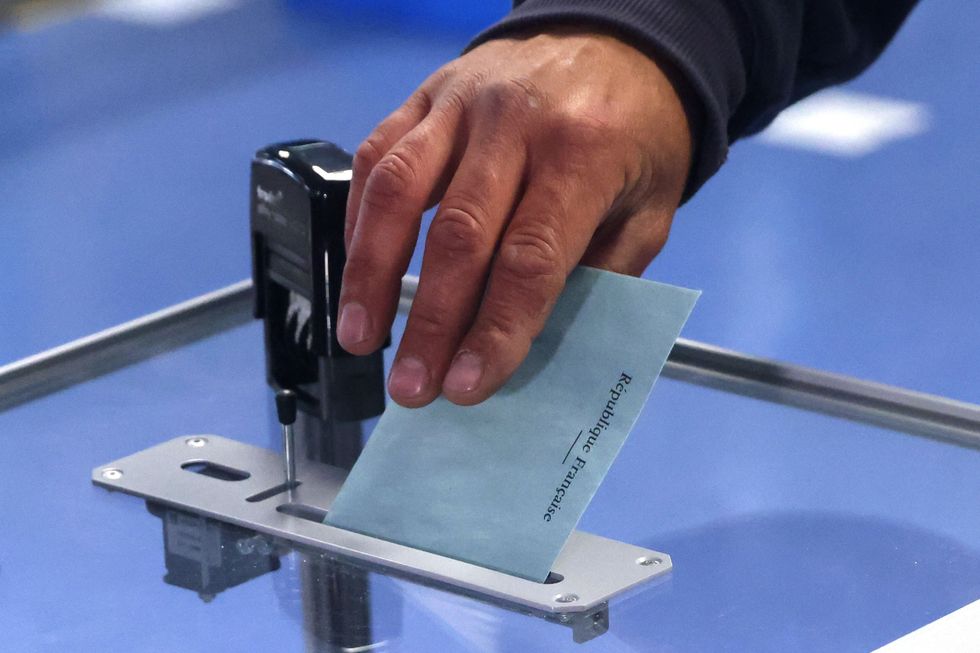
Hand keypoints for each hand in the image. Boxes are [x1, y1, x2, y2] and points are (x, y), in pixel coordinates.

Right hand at [338, 28, 693, 407]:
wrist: (618, 37)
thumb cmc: (638, 127)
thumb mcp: (652, 206)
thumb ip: (604, 272)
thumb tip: (540, 339)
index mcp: (585, 153)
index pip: (530, 258)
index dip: (496, 329)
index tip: (470, 384)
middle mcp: (516, 123)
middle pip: (460, 236)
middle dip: (431, 323)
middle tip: (413, 386)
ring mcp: (463, 103)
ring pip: (399, 192)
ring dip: (371, 274)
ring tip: (359, 334)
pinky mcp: (427, 94)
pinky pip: (378, 155)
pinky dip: (359, 218)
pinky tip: (356, 268)